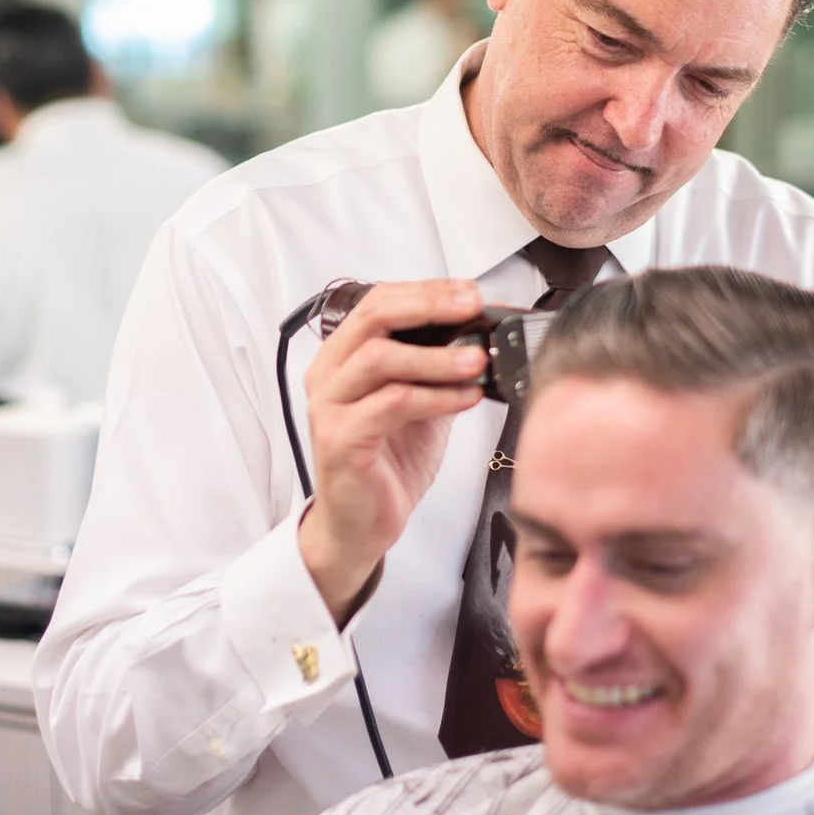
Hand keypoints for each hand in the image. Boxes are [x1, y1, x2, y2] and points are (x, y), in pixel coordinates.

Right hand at [296, 279, 489, 623]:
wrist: (362, 523)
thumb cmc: (388, 461)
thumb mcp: (420, 401)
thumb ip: (438, 368)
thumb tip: (483, 336)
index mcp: (344, 355)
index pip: (381, 302)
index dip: (426, 291)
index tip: (468, 293)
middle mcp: (330, 373)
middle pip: (375, 317)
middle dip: (429, 306)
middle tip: (471, 309)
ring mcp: (331, 405)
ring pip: (381, 358)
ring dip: (436, 358)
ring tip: (477, 362)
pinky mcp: (340, 439)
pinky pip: (391, 404)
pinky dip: (434, 398)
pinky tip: (464, 399)